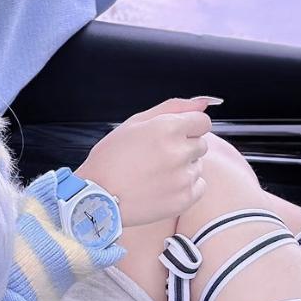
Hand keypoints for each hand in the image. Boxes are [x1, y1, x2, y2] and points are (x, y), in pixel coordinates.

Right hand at [75, 95, 218, 227]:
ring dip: (183, 168)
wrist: (96, 197)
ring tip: (156, 174)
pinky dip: (185, 187)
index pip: (203, 122)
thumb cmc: (111, 158)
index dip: (188, 127)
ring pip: (198, 166)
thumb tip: (204, 102)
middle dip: (184, 147)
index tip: (174, 135)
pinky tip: (162, 187)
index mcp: (168, 128)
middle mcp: (179, 151)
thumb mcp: (135, 122)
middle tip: (158, 157)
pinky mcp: (184, 199)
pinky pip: (199, 186)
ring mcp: (183, 177)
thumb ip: (173, 107)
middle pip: (201, 144)